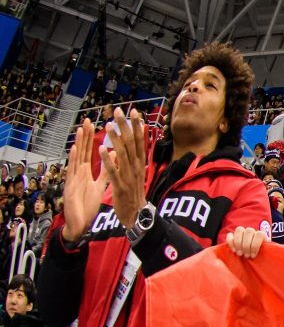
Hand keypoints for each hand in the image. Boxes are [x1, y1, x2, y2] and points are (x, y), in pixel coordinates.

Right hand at [60, 118, 108, 242]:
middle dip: (85, 136)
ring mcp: (73, 179)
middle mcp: (78, 173)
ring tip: (81, 129)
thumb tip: (113, 158)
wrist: (79, 224)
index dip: (92, 139)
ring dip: (79, 144)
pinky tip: (75, 149)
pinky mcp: (70, 187)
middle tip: (88, 120)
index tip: (96, 125)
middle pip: (83, 151)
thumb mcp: (100, 186)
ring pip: (77, 158)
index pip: (90, 152)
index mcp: (86, 172)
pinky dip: (74, 160)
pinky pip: (73, 172)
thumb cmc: (87, 205)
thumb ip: (105, 172)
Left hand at [100, 107, 147, 228]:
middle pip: (131, 144)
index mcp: (139, 164)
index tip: (134, 111)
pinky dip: (107, 160)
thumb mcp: (138, 174)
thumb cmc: (135, 194)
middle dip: (125, 127)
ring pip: (122, 154)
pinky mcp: (119, 186)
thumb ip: (136, 158)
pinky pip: (112, 171)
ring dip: (115, 139)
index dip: (137, 126)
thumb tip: (139, 144)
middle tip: (119, 111)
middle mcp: (135, 167)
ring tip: (108, 126)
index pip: (139, 141)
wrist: (137, 216)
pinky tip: (101, 149)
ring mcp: (128, 176)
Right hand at [225, 226, 266, 258]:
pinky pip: (230, 234)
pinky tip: (233, 250)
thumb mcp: (265, 254)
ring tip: (240, 254)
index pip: (259, 234)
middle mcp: (252, 231)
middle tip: (246, 255)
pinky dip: (231, 242)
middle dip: (246, 245)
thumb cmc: (260, 256)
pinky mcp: (233, 236)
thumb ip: (266, 252)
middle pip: (249, 231)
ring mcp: (242, 232)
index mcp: (261, 235)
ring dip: (238, 243)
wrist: (252, 256)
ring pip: (239, 230)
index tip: (253, 255)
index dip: (255, 245)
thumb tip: (271, 254)